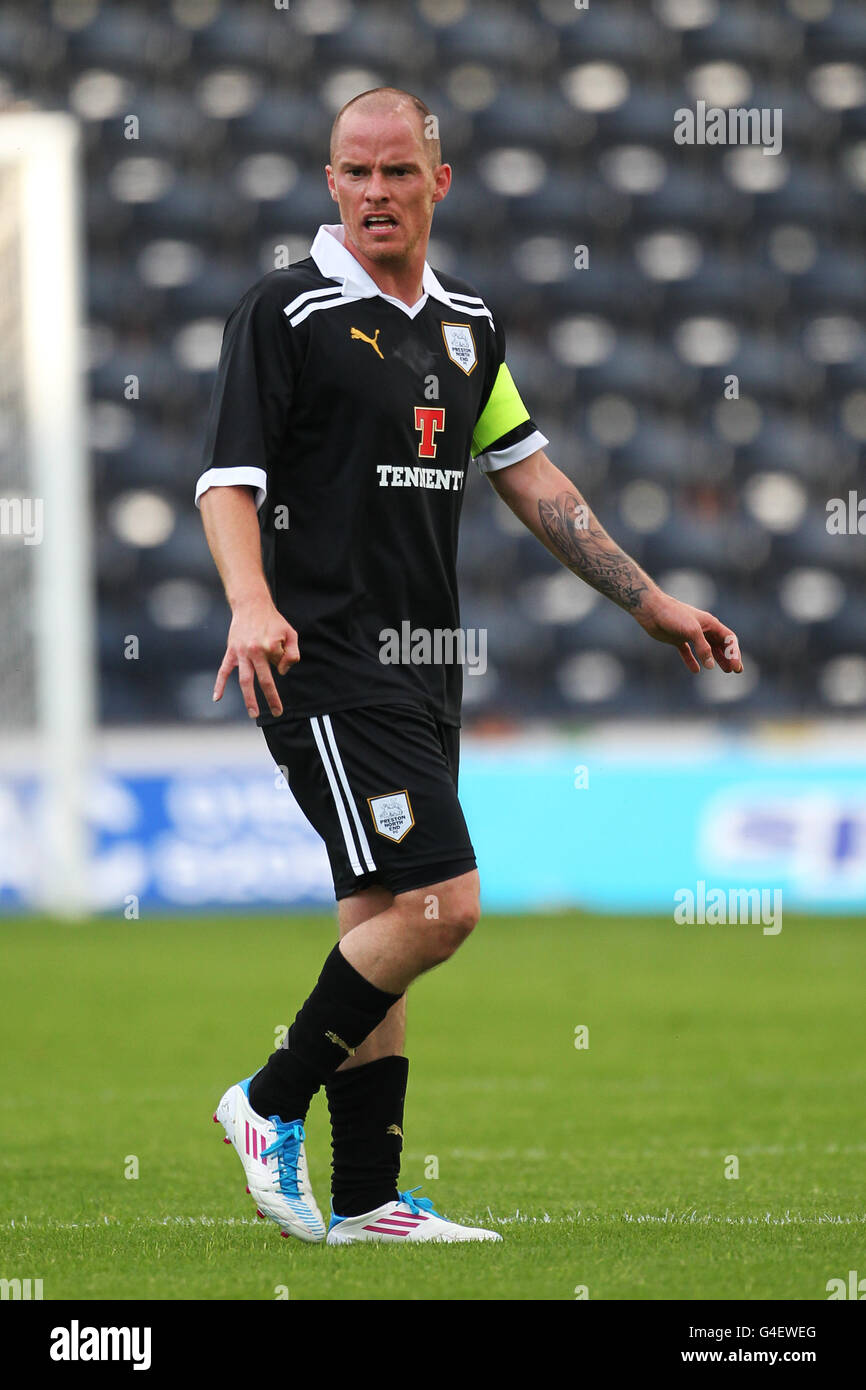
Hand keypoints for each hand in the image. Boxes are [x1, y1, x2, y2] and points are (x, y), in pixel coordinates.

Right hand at [213, 596, 298, 716]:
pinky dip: (219, 684)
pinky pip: (224, 670)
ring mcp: (241, 653)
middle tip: (277, 713)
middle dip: (271, 699)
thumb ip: (292, 654)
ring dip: (249, 698)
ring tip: (254, 713)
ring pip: (244, 680)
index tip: (280, 666)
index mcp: (269, 647)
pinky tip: (217, 698)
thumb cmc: (273, 620)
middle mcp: (254, 651)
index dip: (282, 665)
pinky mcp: (231, 651)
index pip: (279, 667)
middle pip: (263, 681)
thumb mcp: (290, 633)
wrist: (251, 604)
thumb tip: (282, 672)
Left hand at [633, 590, 743, 674]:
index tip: (736, 666)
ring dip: (715, 659)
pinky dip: (692, 661)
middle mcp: (702, 628)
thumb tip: (711, 666)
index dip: (734, 653)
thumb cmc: (673, 616)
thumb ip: (703, 648)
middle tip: (736, 670)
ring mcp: (689, 634)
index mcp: (710, 623)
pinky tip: (696, 670)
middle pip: (720, 644)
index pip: (728, 639)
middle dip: (729, 657)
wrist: (652, 610)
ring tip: (724, 670)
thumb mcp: (692, 631)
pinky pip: (688, 652)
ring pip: (707, 649)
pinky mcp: (677, 639)